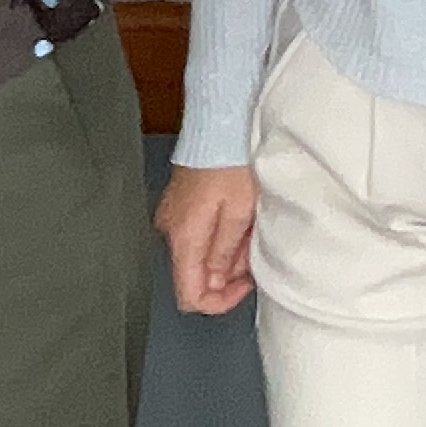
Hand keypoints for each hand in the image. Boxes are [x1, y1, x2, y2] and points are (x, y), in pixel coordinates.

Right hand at [156, 161, 258, 314]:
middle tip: (255, 247)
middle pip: (197, 274)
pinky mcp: (181, 204)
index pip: (189, 296)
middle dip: (230, 270)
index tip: (245, 287)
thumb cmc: (231, 161)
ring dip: (228, 250)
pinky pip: (199, 232)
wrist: (218, 124)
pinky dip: (221, 233)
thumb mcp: (239, 212)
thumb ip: (226, 252)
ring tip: (251, 225)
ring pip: (200, 253)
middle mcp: (171, 231)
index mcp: (183, 238)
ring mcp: (173, 217)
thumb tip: (218, 280)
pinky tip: (240, 216)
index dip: (219, 302)